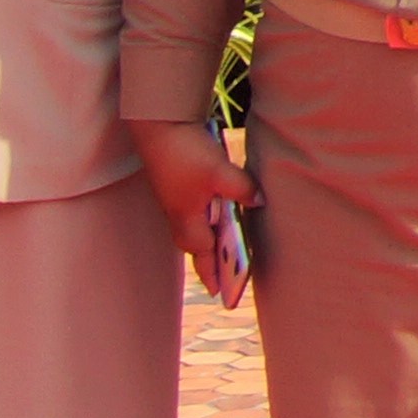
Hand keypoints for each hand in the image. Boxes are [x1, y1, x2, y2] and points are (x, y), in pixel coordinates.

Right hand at [132, 119, 256, 301]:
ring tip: (226, 250)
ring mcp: (176, 199)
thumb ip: (241, 189)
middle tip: (222, 278)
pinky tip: (221, 212)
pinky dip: (207, 218)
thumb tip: (259, 201)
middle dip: (208, 262)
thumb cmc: (185, 152)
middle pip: (195, 245)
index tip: (220, 292)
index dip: (213, 272)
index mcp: (186, 217)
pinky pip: (194, 211)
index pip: (202, 253)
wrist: (159, 125)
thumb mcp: (219, 172)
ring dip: (209, 240)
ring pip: (194, 227)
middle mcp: (178, 213)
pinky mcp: (178, 185)